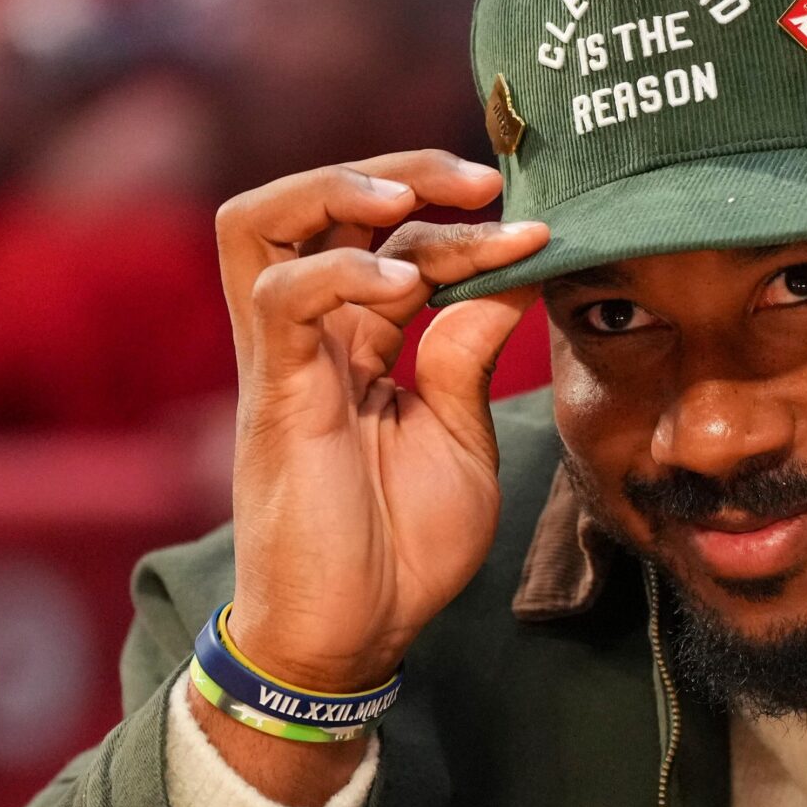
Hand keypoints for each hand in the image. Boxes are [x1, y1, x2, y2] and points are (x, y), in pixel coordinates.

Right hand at [215, 149, 548, 690]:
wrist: (350, 636)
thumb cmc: (400, 548)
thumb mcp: (459, 437)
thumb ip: (471, 354)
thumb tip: (515, 272)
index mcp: (356, 342)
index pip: (396, 245)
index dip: (467, 227)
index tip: (544, 229)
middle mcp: (312, 335)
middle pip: (310, 203)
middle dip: (395, 170)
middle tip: (478, 178)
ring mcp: (284, 361)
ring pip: (263, 223)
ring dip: (339, 191)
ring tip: (414, 204)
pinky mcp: (273, 396)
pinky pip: (278, 299)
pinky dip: (340, 273)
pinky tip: (405, 289)